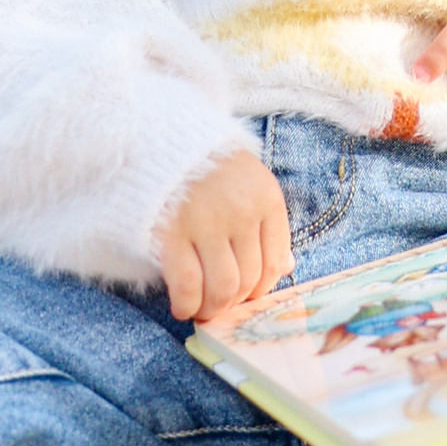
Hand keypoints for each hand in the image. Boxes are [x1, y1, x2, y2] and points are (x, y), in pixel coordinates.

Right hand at [157, 149, 293, 327]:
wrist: (160, 135)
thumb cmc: (208, 163)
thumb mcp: (249, 181)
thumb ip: (267, 223)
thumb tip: (286, 268)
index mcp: (266, 198)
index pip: (275, 262)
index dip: (262, 288)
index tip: (246, 296)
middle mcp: (242, 212)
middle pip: (249, 279)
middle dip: (236, 302)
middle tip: (221, 305)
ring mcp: (206, 222)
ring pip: (222, 287)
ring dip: (214, 308)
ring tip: (203, 309)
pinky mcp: (171, 231)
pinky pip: (187, 284)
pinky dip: (187, 304)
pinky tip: (183, 307)